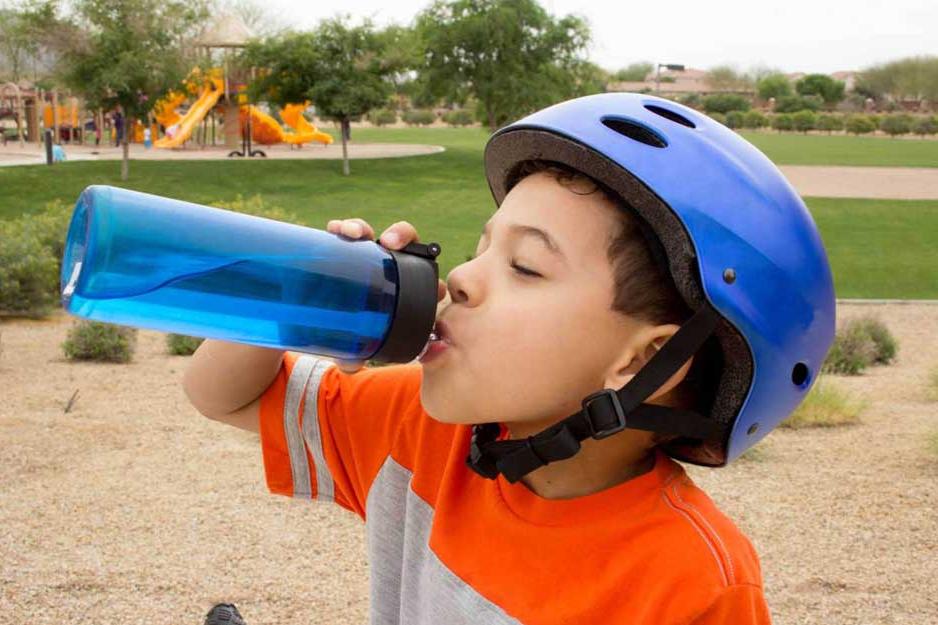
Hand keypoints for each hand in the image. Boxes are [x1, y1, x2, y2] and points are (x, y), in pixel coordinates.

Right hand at [325, 218, 446, 372]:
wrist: (318, 319)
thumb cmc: (349, 331)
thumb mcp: (355, 345)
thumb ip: (355, 354)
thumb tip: (353, 365)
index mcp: (402, 290)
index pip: (427, 280)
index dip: (433, 282)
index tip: (434, 289)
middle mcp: (386, 267)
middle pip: (404, 244)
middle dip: (402, 236)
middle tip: (390, 244)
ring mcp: (365, 256)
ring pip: (373, 233)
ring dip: (367, 228)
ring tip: (356, 235)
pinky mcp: (342, 249)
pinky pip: (346, 232)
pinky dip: (344, 227)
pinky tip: (336, 229)